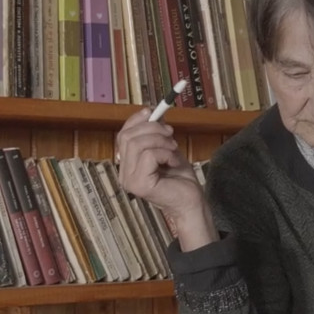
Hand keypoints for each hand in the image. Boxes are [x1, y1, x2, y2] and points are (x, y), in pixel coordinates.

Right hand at [115, 109, 214, 250]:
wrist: (191, 202)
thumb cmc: (180, 179)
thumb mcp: (166, 149)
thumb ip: (156, 134)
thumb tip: (151, 113)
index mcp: (127, 165)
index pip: (122, 135)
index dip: (135, 120)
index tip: (151, 112)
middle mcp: (124, 173)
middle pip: (127, 137)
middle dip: (152, 129)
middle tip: (170, 133)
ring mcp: (129, 180)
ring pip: (137, 144)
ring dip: (160, 141)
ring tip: (173, 149)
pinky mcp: (139, 184)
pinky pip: (149, 155)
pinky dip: (165, 153)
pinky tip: (173, 162)